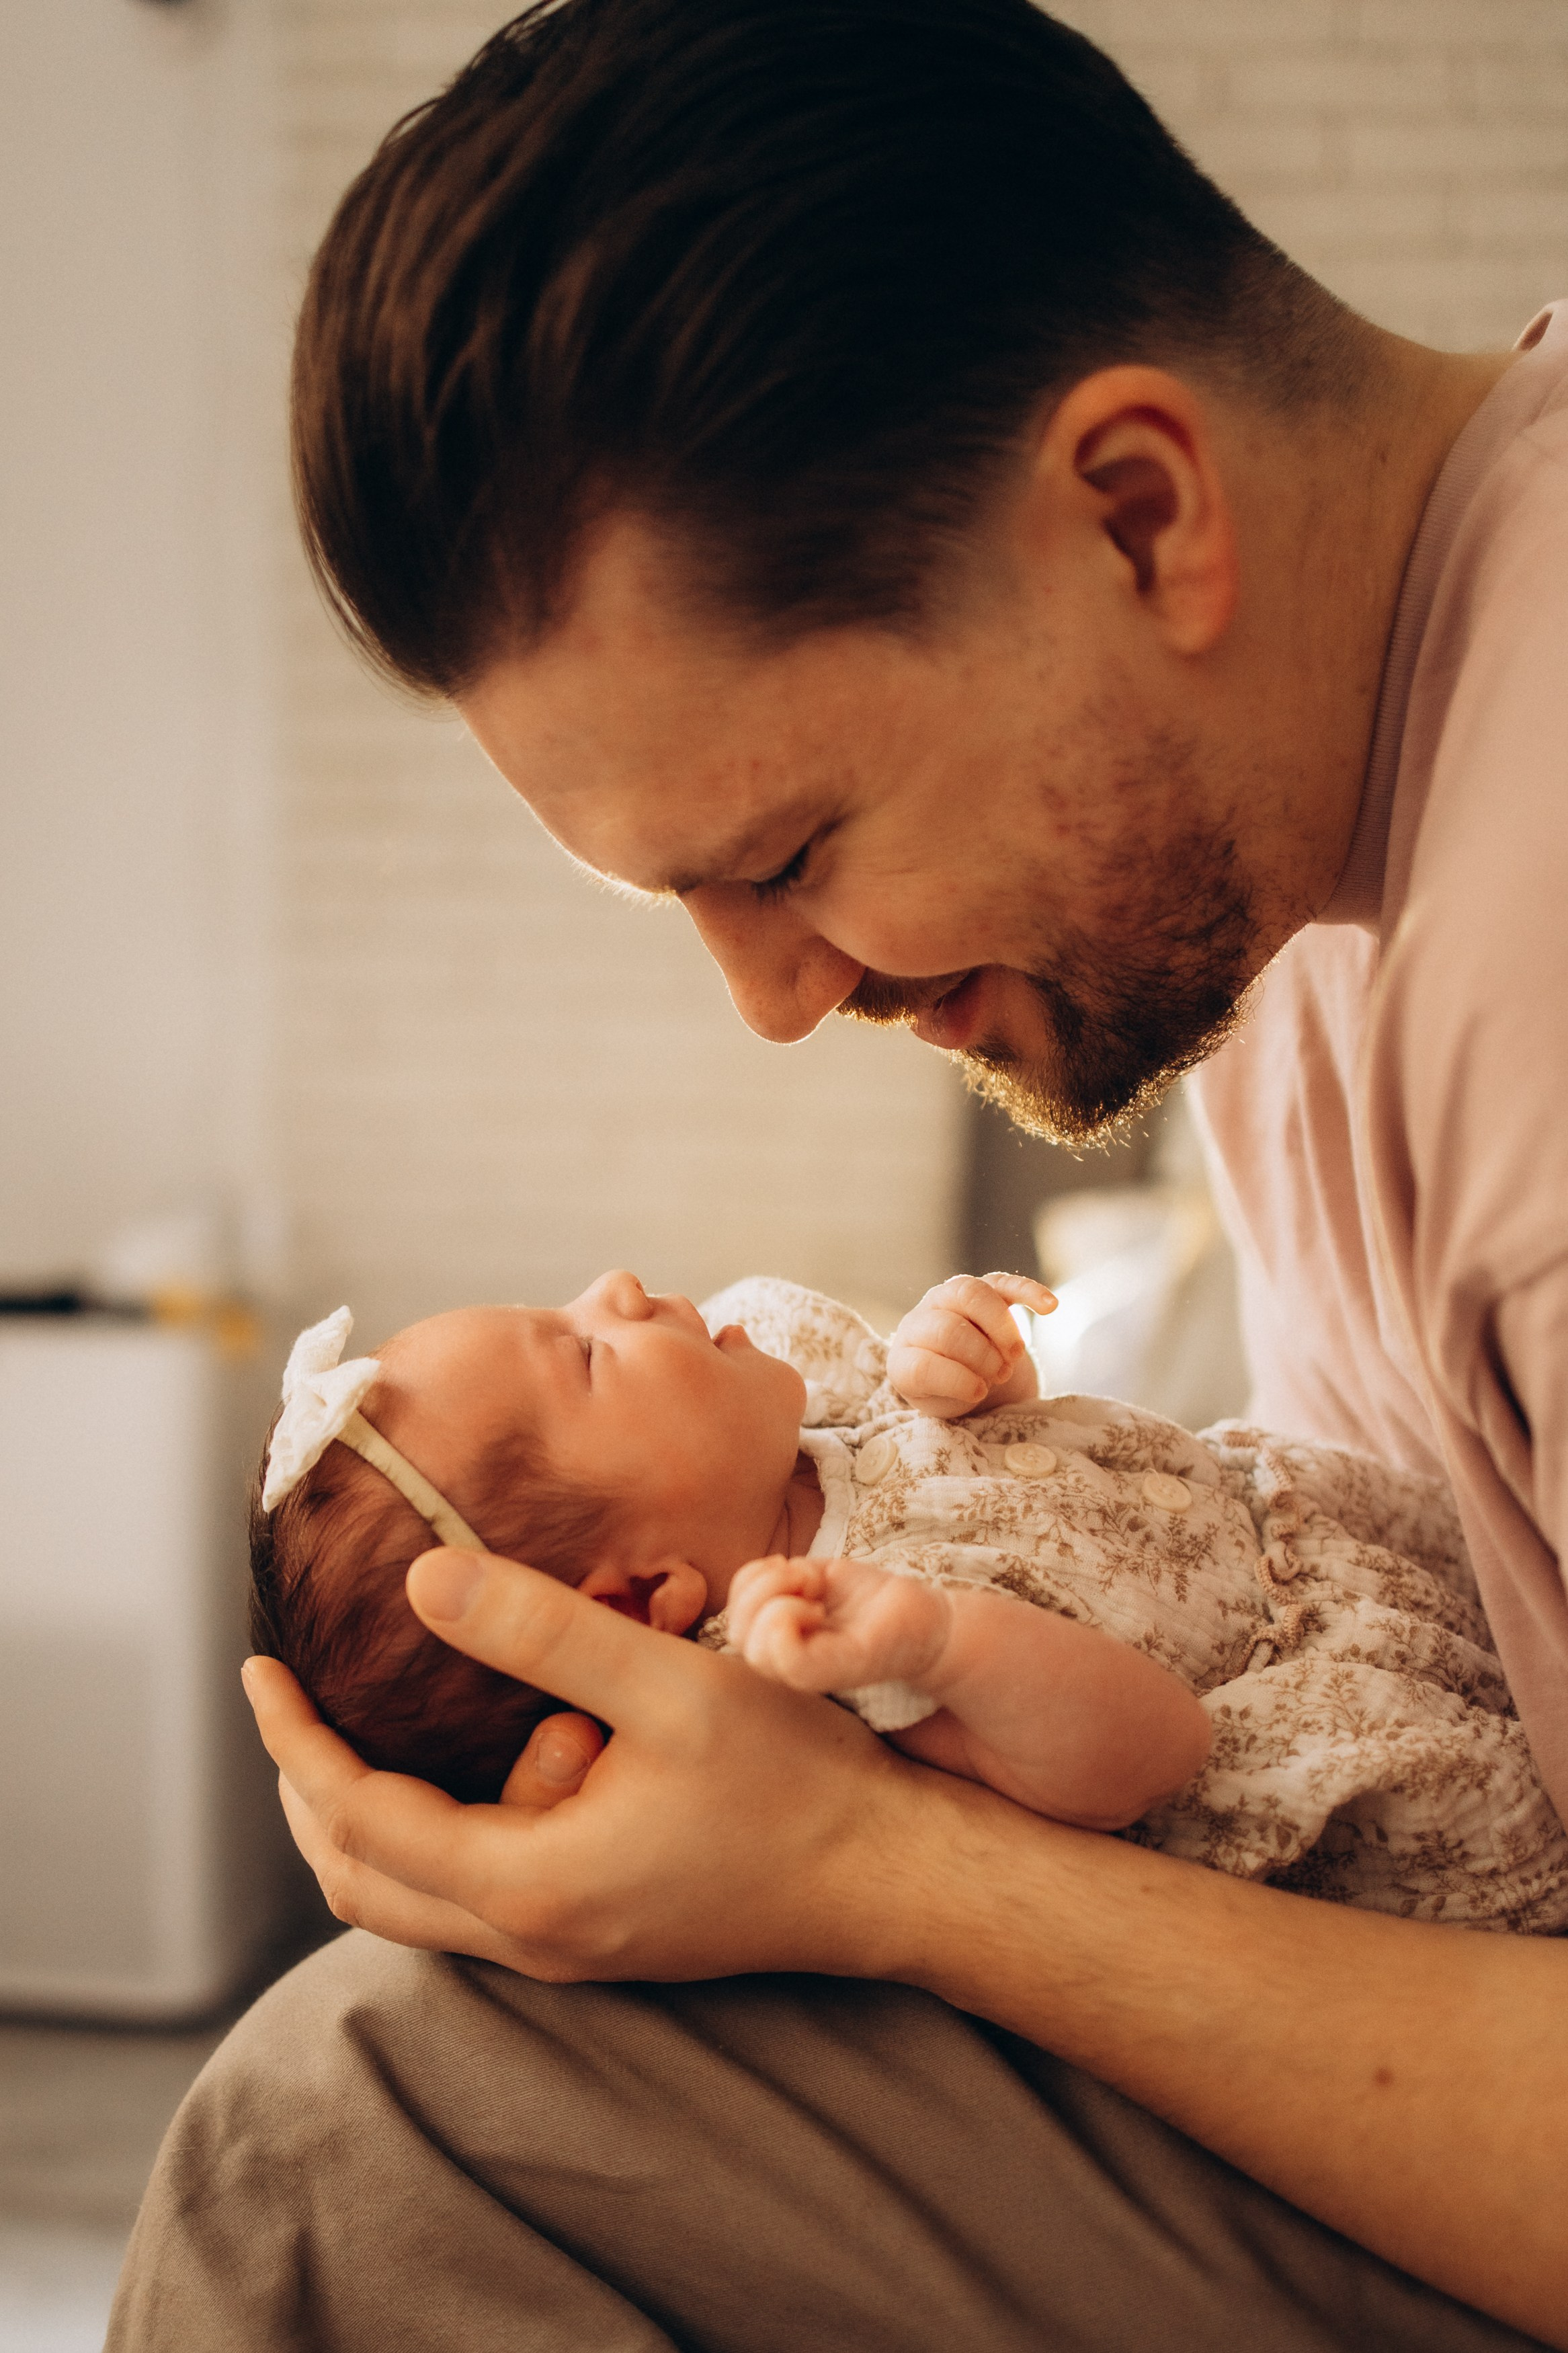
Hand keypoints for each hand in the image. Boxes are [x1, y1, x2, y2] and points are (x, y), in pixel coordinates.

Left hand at [242, 1544, 942, 1983]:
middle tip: (299, 1703)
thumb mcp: (664, 1685)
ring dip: (380, 1813)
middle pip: (364, 1883)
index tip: (260, 1672)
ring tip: (387, 1715)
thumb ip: (540, 1632)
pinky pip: (479, 1891)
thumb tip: (420, 1580)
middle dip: (313, 1792)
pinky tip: (488, 1753)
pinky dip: (445, 1826)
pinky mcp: (602, 1933)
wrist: (894, 1876)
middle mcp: (533, 1936)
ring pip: (418, 1898)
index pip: (359, 1821)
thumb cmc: (794, 1779)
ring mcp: (569, 1946)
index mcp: (529, 1885)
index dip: (294, 1744)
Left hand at [888, 1272, 1055, 1416]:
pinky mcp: (983, 1288)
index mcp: (904, 1356)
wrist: (959, 1368)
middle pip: (949, 1330)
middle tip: (999, 1375)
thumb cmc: (948, 1390)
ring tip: (1014, 1356)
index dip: (954, 1381)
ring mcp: (949, 1298)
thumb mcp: (941, 1402)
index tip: (978, 1393)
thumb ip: (950, 1393)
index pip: (922, 1365)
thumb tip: (978, 1384)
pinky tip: (1049, 1306)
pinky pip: (1003, 1282)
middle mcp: (921, 1320)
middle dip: (982, 1357)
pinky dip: (1028, 1292)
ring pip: (971, 1294)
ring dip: (1001, 1329)